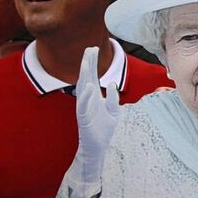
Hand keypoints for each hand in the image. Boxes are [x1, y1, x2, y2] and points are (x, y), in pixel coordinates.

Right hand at [67, 47, 120, 197]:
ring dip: (84, 76)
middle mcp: (87, 100)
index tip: (93, 48)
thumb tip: (113, 84)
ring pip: (83, 89)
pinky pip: (84, 107)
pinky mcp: (84, 120)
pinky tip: (89, 87)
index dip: (92, 63)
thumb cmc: (104, 130)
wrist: (98, 148)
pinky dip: (86, 97)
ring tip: (87, 63)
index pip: (92, 76)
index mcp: (93, 97)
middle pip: (86, 78)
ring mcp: (84, 109)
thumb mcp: (113, 112)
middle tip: (89, 49)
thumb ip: (114, 98)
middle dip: (88, 64)